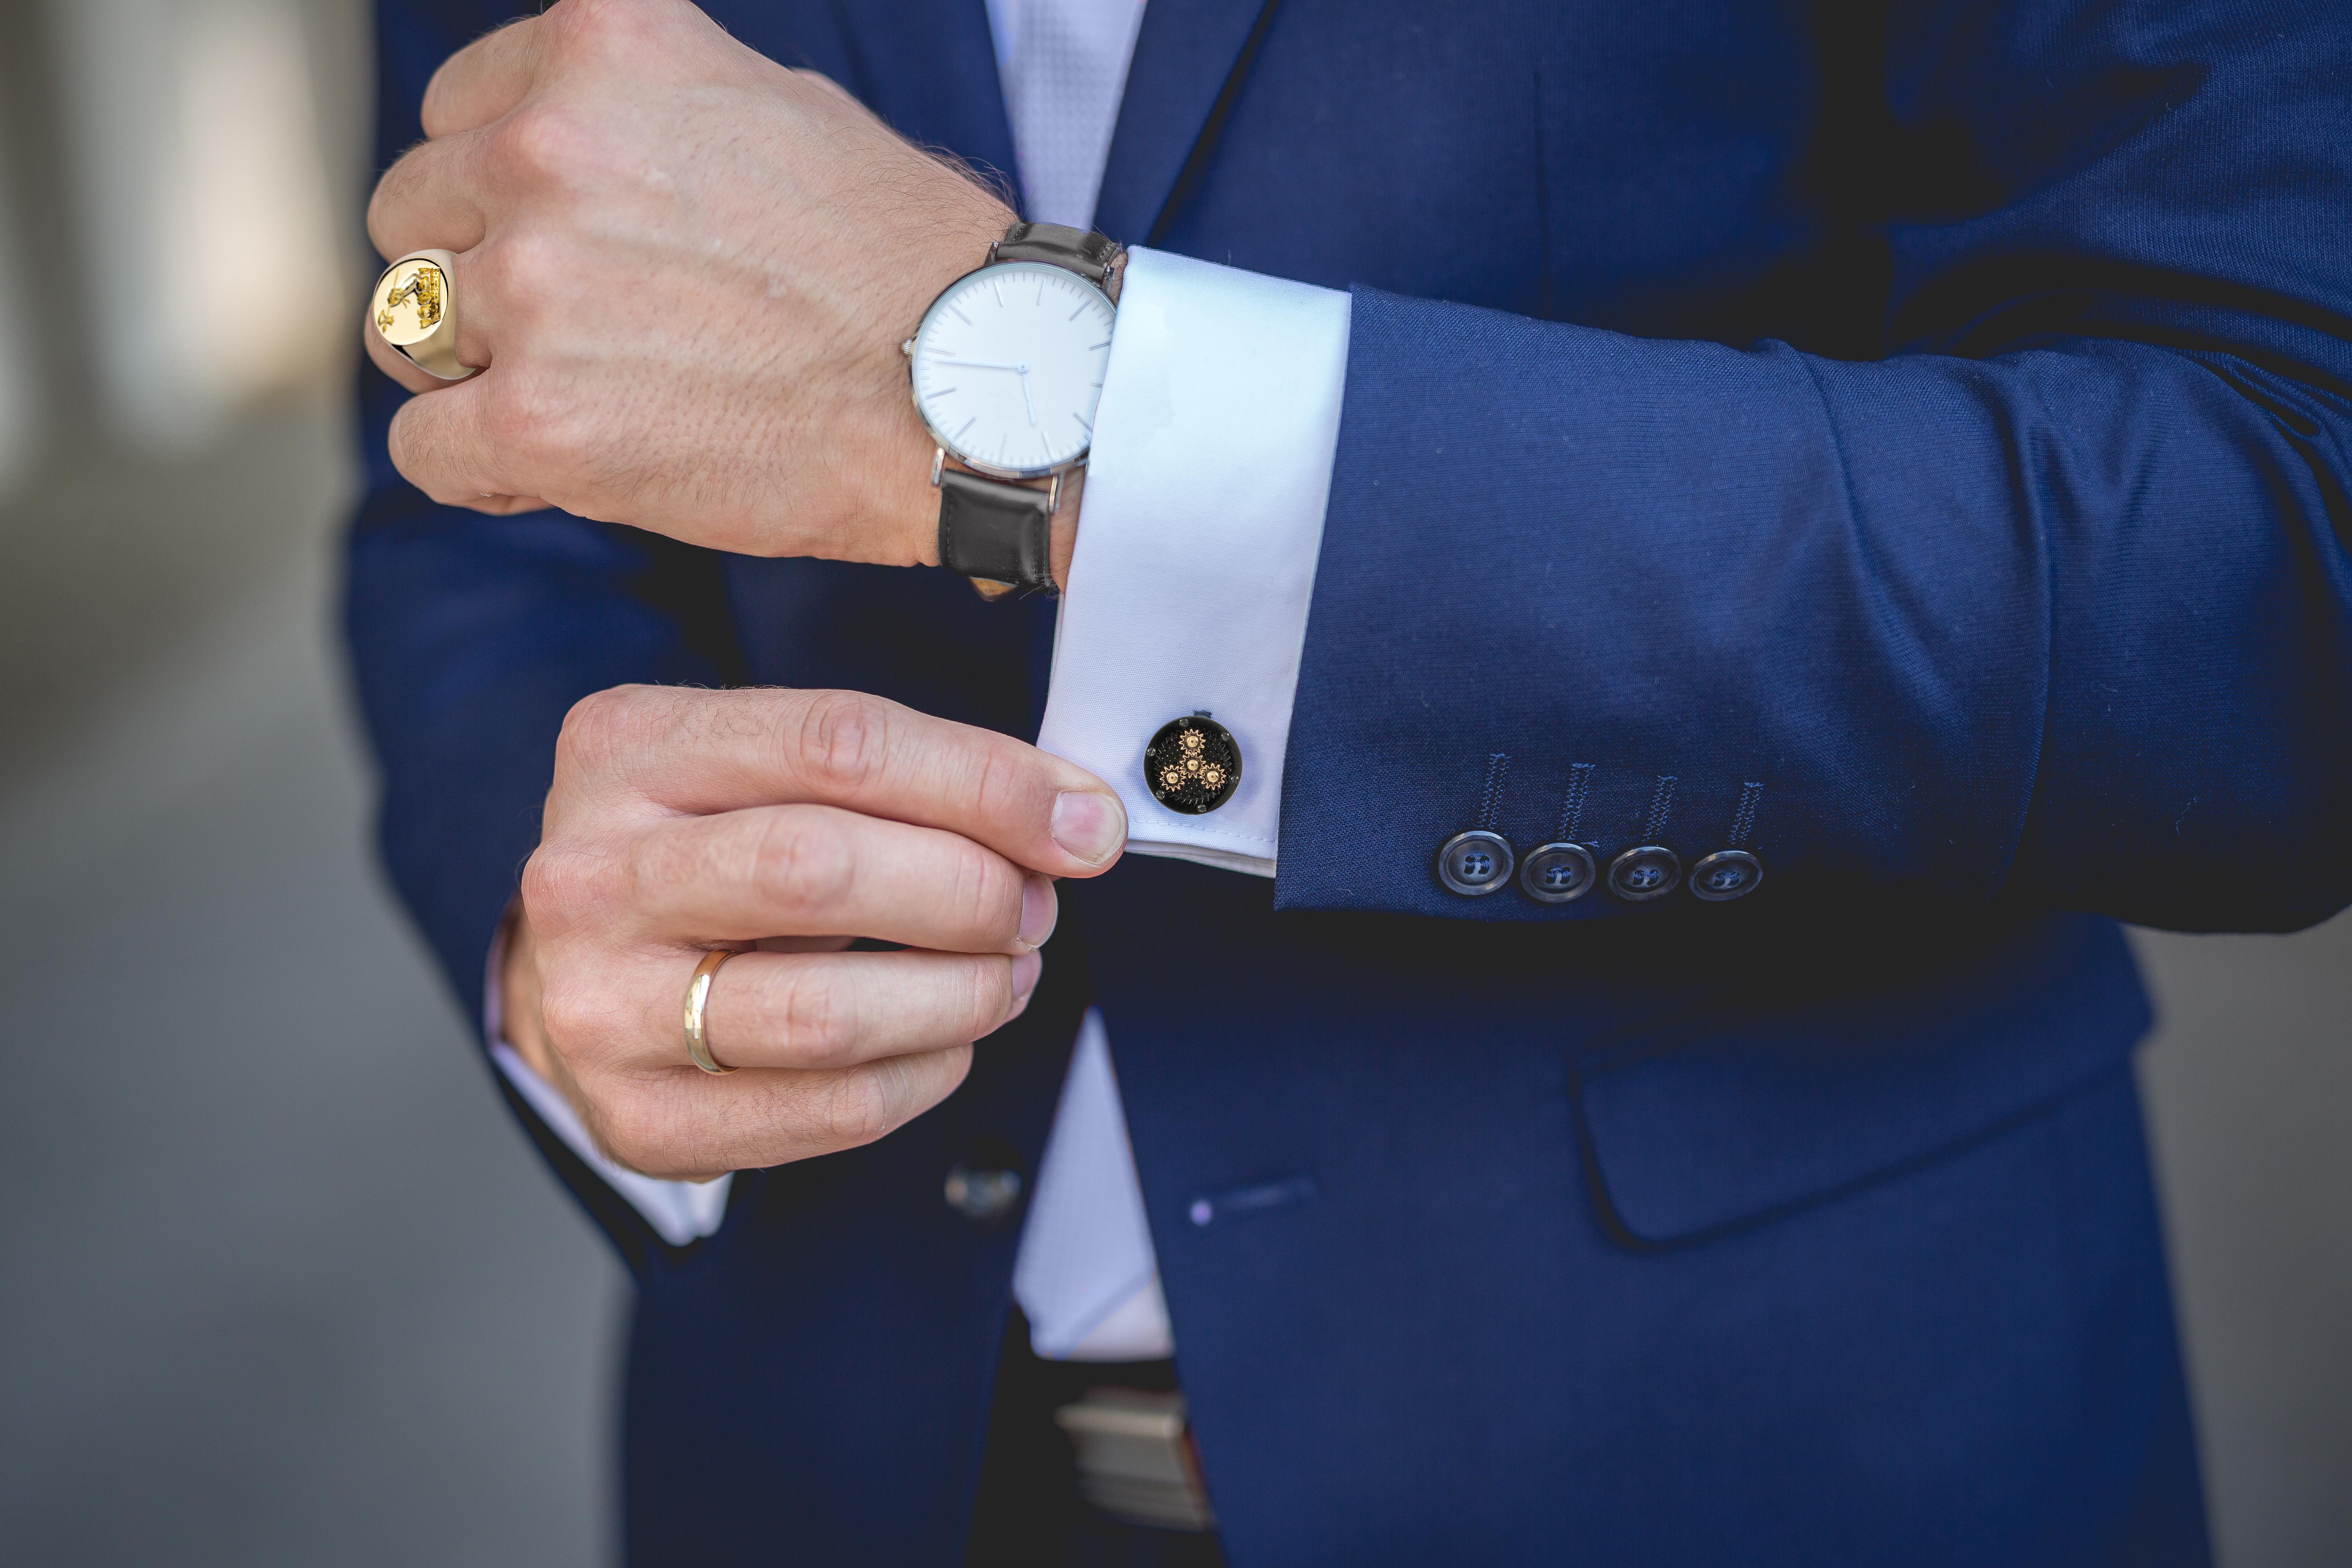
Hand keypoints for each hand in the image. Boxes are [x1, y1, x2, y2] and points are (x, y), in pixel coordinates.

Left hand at [363, 0, 1011, 565]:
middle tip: (583, 333)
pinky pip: (427, 447)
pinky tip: (565, 473)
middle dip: (483, 274)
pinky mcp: (539, 419)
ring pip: (406, 329)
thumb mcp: (766, 102)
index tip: (572, 242)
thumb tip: (562, 137)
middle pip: (414, 215)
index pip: (460, 109)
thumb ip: (642, 109)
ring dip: (477, 370)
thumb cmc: (902, 259)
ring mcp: (536, 285)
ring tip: (588, 400)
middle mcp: (546, 146)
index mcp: (598, 46)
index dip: (504, 189)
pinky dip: (481, 468)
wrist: (980, 389)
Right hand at [499, 685, 1126, 1180]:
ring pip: (825, 1011)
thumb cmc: (711, 849)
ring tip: (1007, 973)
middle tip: (1033, 907)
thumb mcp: (774, 768)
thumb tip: (1076, 821)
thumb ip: (910, 773)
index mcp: (630, 747)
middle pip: (817, 870)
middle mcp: (590, 873)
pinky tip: (949, 1040)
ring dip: (961, 995)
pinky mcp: (638, 1117)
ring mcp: (599, 1003)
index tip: (1081, 823)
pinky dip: (926, 1073)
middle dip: (969, 892)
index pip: (838, 742)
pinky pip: (830, 1107)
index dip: (985, 784)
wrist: (580, 967)